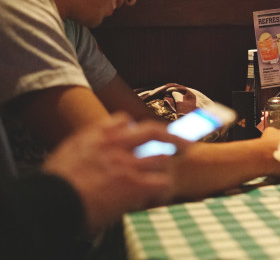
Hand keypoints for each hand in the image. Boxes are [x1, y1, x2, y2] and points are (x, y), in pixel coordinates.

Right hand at [42, 113, 189, 234]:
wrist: (51, 200)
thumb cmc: (53, 183)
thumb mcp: (66, 152)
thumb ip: (83, 144)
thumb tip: (89, 146)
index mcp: (98, 135)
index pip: (124, 121)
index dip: (136, 127)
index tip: (143, 132)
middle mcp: (117, 145)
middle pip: (153, 131)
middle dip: (173, 136)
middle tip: (187, 142)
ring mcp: (129, 163)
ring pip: (162, 157)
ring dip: (167, 166)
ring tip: (169, 175)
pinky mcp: (135, 184)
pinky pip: (162, 182)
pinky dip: (164, 189)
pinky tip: (162, 194)